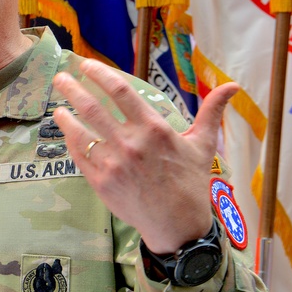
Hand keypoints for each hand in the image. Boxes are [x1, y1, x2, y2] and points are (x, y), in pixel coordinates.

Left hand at [52, 59, 237, 253]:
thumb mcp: (202, 145)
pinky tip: (67, 132)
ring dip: (65, 115)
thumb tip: (233, 86)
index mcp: (154, 129)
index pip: (120, 91)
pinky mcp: (101, 183)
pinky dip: (71, 141)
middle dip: (73, 88)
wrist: (177, 225)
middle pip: (93, 107)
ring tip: (58, 106)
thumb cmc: (190, 183)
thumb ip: (212, 112)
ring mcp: (113, 164)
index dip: (100, 74)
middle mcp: (131, 144)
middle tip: (61, 78)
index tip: (87, 65)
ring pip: (81, 132)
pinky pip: (80, 156)